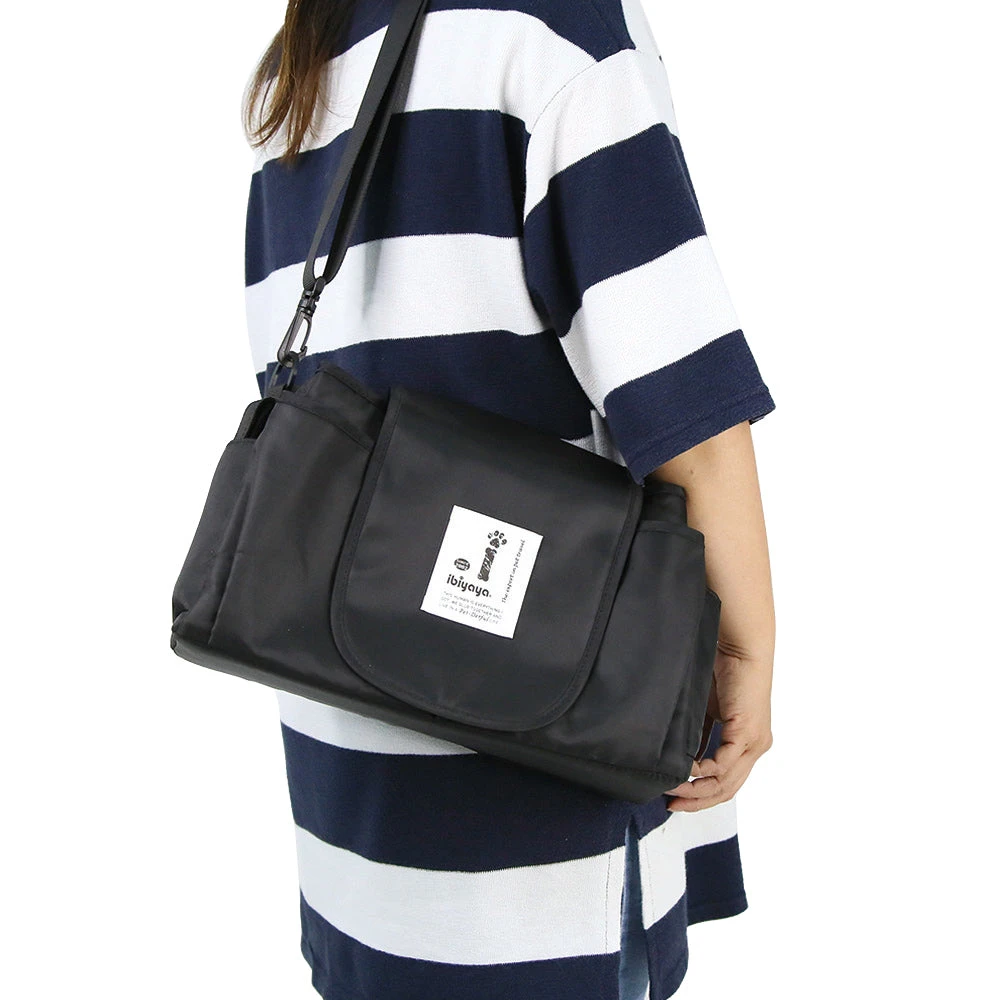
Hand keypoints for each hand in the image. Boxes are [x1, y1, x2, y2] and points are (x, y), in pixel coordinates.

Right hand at [664, 644, 772, 811]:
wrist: (740, 647)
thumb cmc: (722, 668)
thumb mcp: (704, 708)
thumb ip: (698, 732)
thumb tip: (679, 753)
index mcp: (747, 741)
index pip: (726, 780)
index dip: (701, 794)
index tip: (675, 796)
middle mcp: (755, 746)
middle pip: (727, 789)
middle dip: (697, 801)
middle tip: (672, 804)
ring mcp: (754, 743)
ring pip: (726, 783)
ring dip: (697, 790)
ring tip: (673, 790)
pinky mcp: (748, 734)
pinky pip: (723, 766)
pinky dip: (702, 772)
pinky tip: (684, 770)